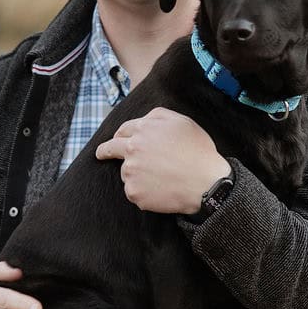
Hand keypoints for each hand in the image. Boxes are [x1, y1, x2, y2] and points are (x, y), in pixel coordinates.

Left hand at [95, 108, 229, 213]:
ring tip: (161, 178)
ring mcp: (131, 172)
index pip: (123, 130)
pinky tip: (160, 190)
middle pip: (111, 149)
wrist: (206, 182)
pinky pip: (134, 191)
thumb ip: (157, 115)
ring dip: (136, 174)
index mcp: (142, 130)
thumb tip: (142, 120)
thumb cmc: (197, 151)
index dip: (120, 135)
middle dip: (104, 151)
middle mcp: (132, 150)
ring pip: (126, 173)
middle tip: (101, 154)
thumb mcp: (182, 121)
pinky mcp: (134, 192)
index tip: (115, 140)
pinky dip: (144, 192)